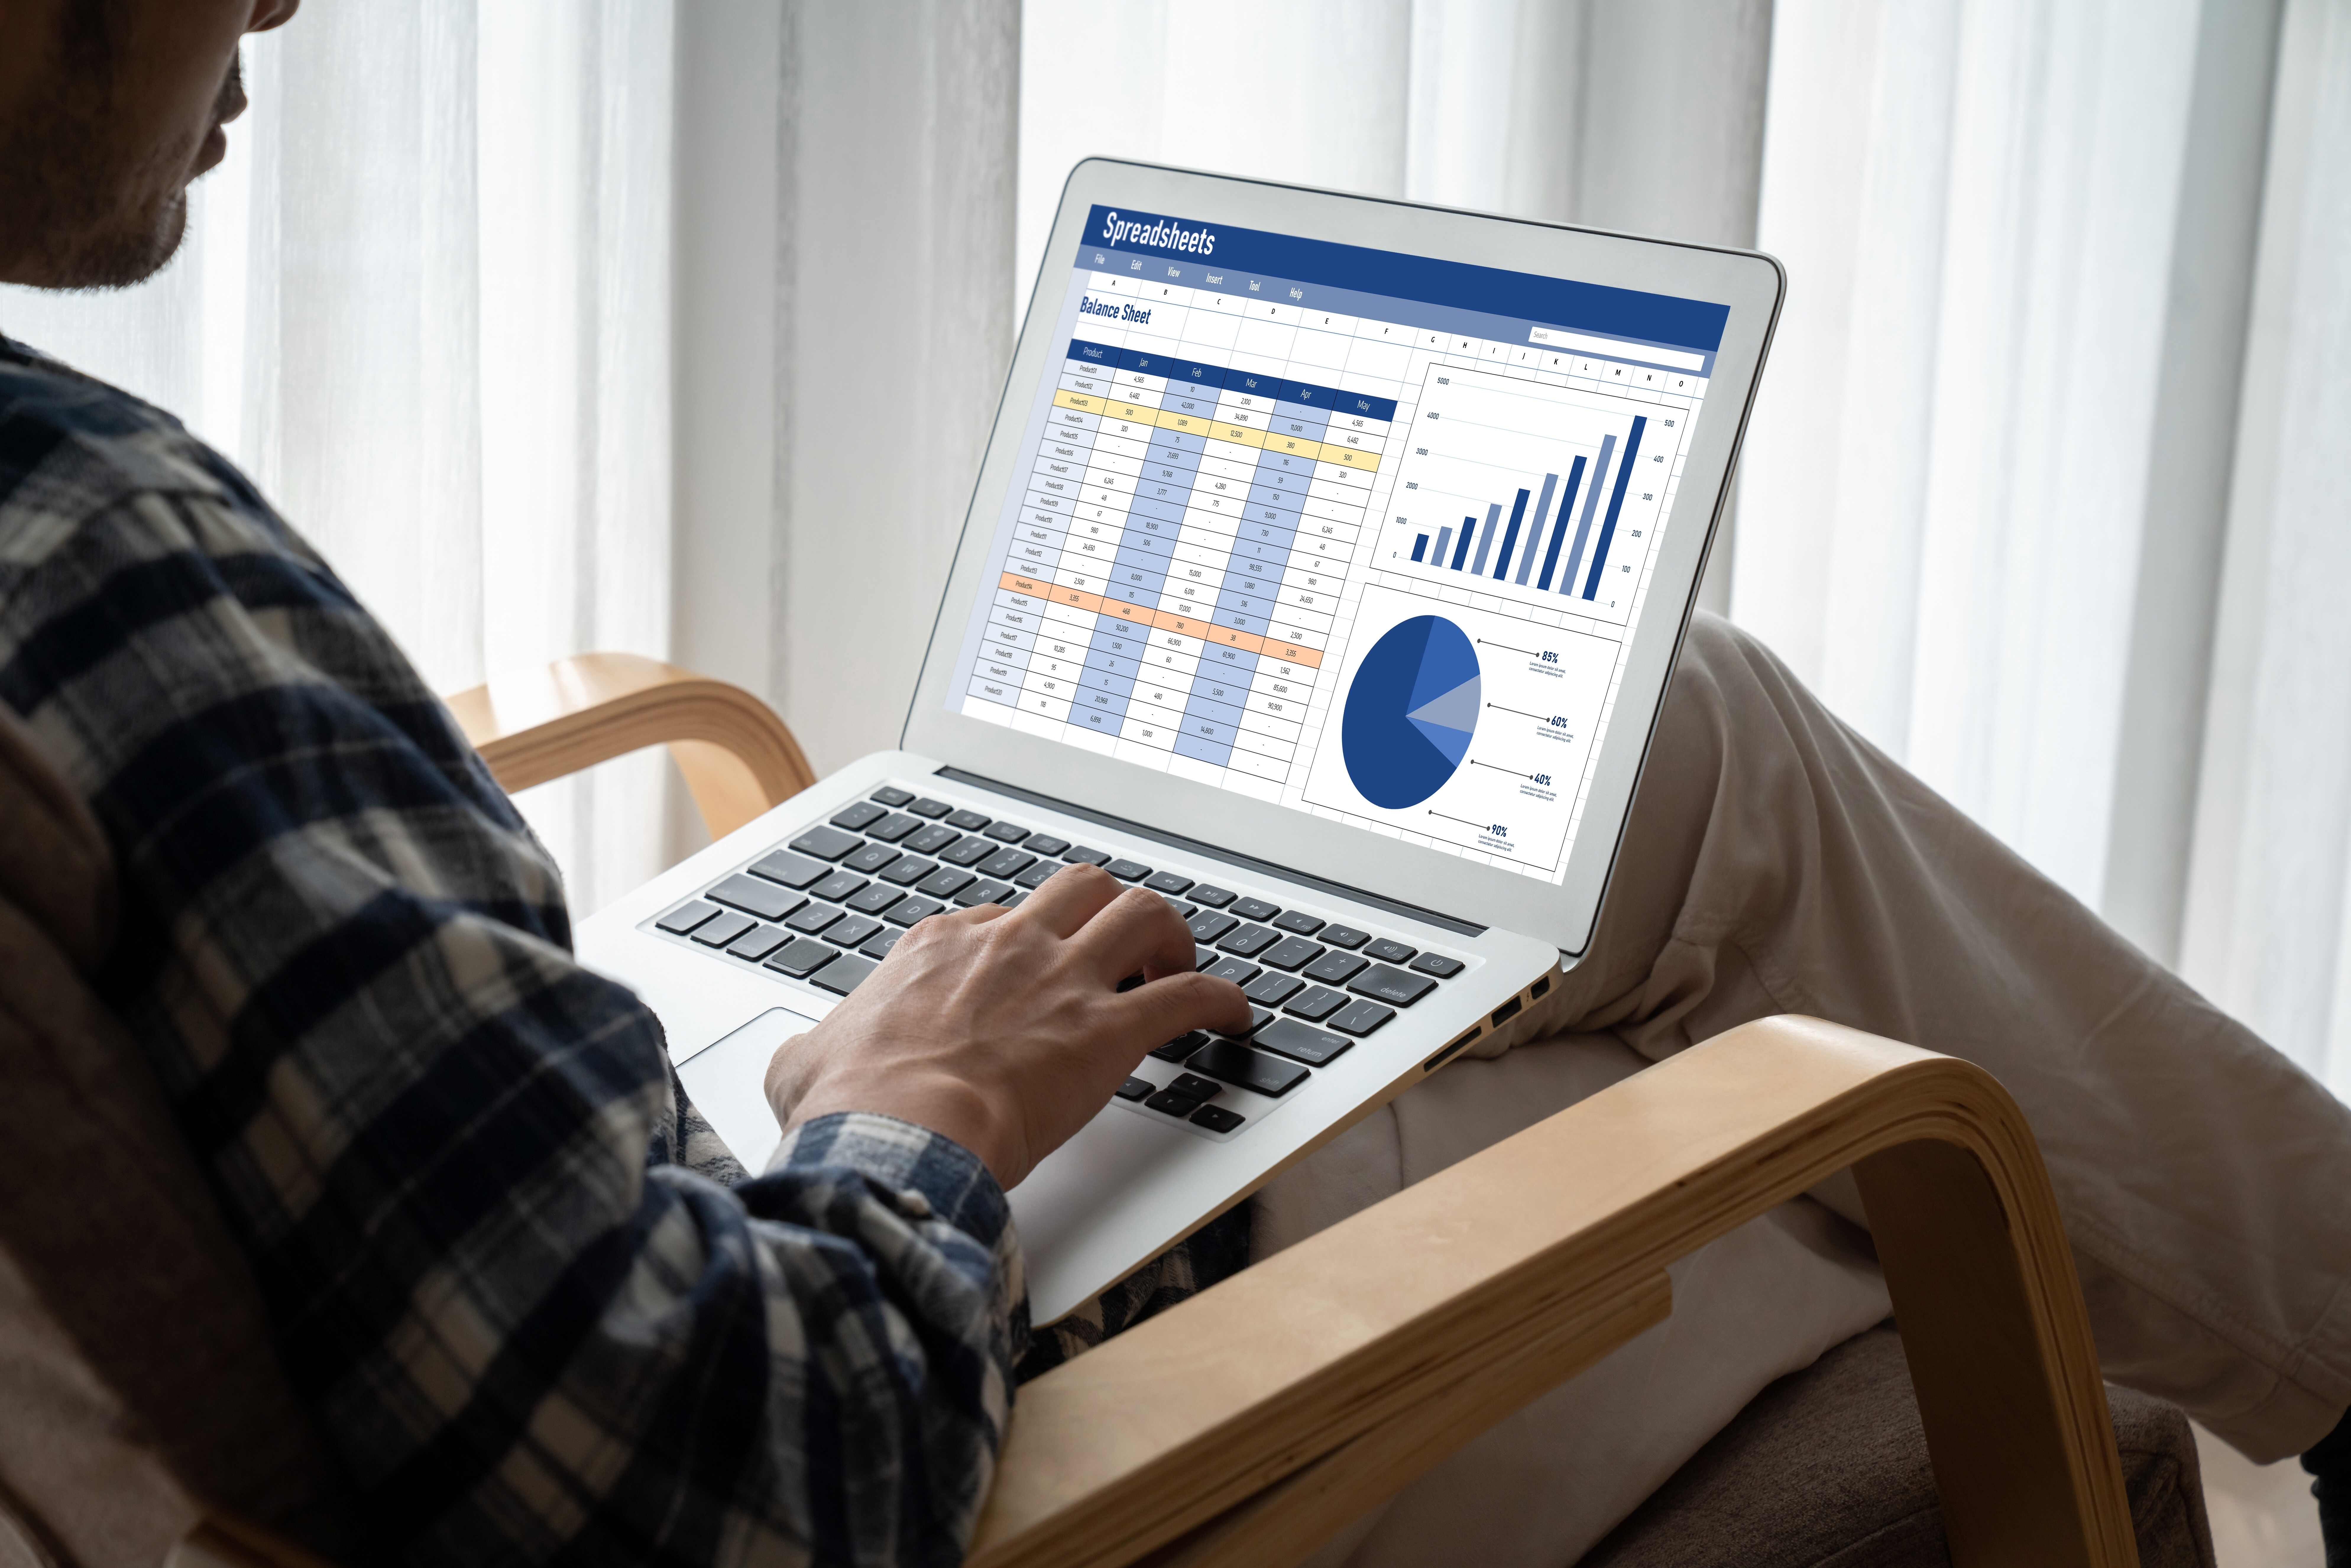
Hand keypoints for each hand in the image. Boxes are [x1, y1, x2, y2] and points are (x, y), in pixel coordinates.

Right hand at [764, 863, 1251, 1187]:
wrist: (897, 1133)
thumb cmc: (852, 1105)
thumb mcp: (802, 1065)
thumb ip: (808, 1052)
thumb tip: (799, 1064)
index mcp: (939, 949)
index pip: (999, 917)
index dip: (1025, 943)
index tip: (1034, 972)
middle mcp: (1007, 946)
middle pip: (1079, 886)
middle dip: (1107, 910)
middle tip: (1122, 949)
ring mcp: (1060, 982)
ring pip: (1141, 913)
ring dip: (1169, 937)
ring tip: (1181, 964)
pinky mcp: (1106, 1032)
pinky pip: (1188, 996)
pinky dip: (1221, 1001)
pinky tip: (1236, 1017)